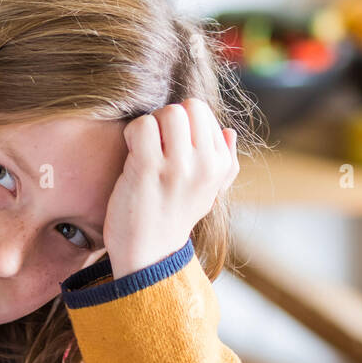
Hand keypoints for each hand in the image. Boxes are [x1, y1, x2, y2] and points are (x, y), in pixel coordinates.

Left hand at [102, 98, 239, 278]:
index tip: (170, 149)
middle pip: (186, 107)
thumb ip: (224, 162)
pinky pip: (142, 125)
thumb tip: (229, 131)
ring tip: (143, 151)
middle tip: (154, 145)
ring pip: (167, 113)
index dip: (180, 124)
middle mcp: (204, 165)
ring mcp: (178, 168)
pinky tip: (132, 156)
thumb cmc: (174, 218)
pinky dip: (132, 134)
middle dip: (165, 119)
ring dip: (149, 126)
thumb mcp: (209, 193)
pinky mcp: (149, 170)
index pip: (201, 112)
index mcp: (220, 165)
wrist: (149, 255)